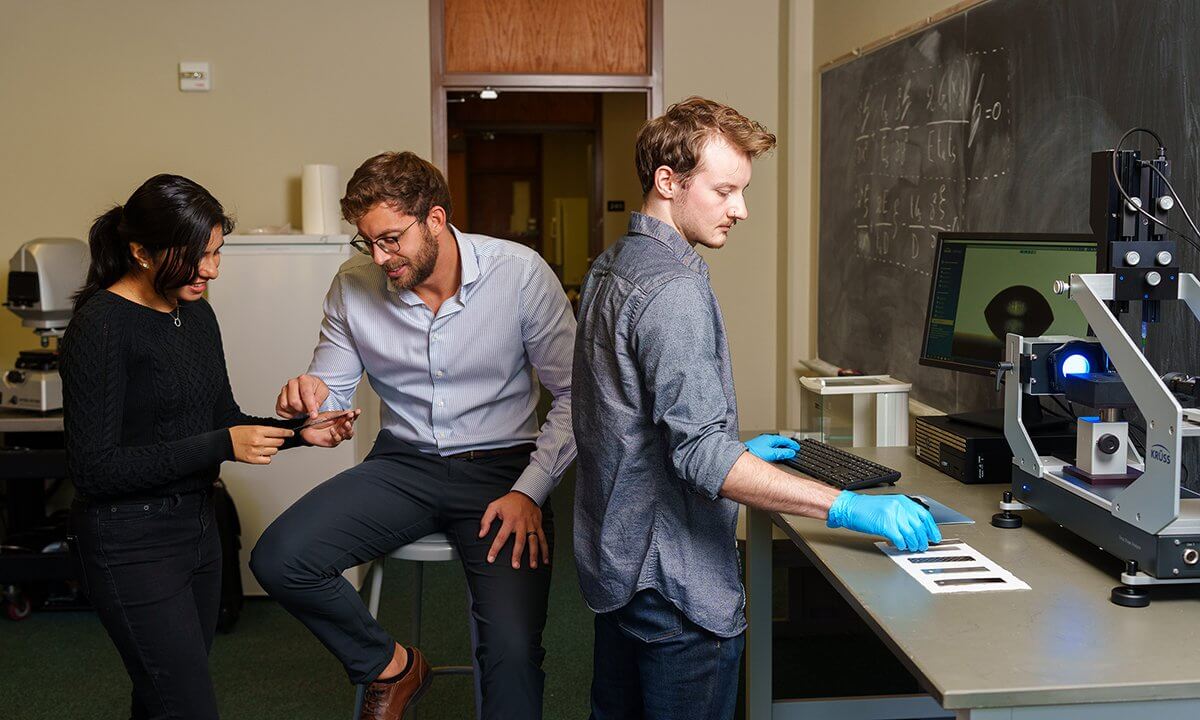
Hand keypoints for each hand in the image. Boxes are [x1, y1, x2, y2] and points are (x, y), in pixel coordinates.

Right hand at [229, 425, 293, 464]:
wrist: (224, 443)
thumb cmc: (237, 434)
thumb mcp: (251, 427)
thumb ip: (265, 430)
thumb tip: (278, 433)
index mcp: (258, 430)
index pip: (278, 432)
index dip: (287, 433)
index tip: (291, 433)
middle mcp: (258, 441)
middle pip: (279, 442)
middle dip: (279, 440)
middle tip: (274, 440)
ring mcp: (256, 451)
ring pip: (274, 451)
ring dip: (272, 449)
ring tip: (263, 446)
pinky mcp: (253, 460)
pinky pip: (268, 460)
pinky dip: (267, 457)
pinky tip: (261, 453)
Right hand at [276, 374, 328, 418]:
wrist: (310, 388)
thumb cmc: (316, 389)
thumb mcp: (323, 391)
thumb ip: (320, 398)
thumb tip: (314, 407)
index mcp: (304, 379)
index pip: (305, 394)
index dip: (310, 406)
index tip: (314, 415)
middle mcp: (292, 383)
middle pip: (293, 401)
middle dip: (302, 409)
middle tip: (308, 409)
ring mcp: (284, 390)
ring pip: (285, 405)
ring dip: (295, 411)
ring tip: (302, 408)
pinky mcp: (279, 398)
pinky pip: (280, 409)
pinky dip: (288, 413)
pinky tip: (295, 410)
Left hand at [299, 409, 361, 447]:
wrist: (305, 429)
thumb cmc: (315, 421)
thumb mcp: (328, 415)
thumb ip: (338, 414)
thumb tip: (349, 411)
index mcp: (340, 420)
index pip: (351, 417)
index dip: (355, 415)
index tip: (357, 411)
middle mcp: (340, 428)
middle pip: (351, 426)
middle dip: (351, 421)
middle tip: (350, 417)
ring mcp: (338, 435)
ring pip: (348, 435)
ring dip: (348, 429)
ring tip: (346, 424)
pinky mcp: (333, 442)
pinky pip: (337, 439)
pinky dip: (335, 434)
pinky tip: (332, 430)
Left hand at [479, 491, 550, 569]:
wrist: (526, 493)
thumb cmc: (508, 502)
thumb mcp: (494, 506)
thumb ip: (486, 520)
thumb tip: (481, 534)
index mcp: (509, 520)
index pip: (501, 537)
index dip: (495, 548)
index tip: (491, 558)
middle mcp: (521, 524)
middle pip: (520, 541)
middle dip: (517, 554)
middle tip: (515, 566)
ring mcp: (531, 525)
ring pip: (534, 541)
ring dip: (534, 554)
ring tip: (532, 566)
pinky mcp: (538, 526)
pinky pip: (543, 539)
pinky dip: (545, 550)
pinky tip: (545, 560)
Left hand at [745, 433, 799, 461]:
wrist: (738, 457)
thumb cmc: (753, 453)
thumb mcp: (771, 454)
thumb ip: (782, 453)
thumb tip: (791, 452)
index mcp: (770, 439)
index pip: (785, 439)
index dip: (792, 444)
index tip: (797, 448)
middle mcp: (766, 439)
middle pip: (780, 441)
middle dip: (788, 445)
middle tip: (794, 449)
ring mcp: (761, 443)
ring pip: (775, 444)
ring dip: (781, 448)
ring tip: (786, 453)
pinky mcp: (758, 448)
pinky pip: (770, 447)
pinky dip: (776, 450)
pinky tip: (775, 455)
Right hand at [826, 491, 941, 551]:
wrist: (849, 507)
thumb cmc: (864, 508)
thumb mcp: (887, 506)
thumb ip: (902, 514)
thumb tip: (915, 527)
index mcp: (901, 501)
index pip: (923, 515)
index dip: (931, 528)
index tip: (934, 536)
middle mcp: (899, 506)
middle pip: (919, 526)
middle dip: (923, 539)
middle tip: (923, 546)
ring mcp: (892, 515)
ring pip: (911, 533)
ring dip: (914, 543)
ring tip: (913, 548)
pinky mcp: (885, 524)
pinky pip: (899, 538)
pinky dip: (902, 544)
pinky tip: (901, 546)